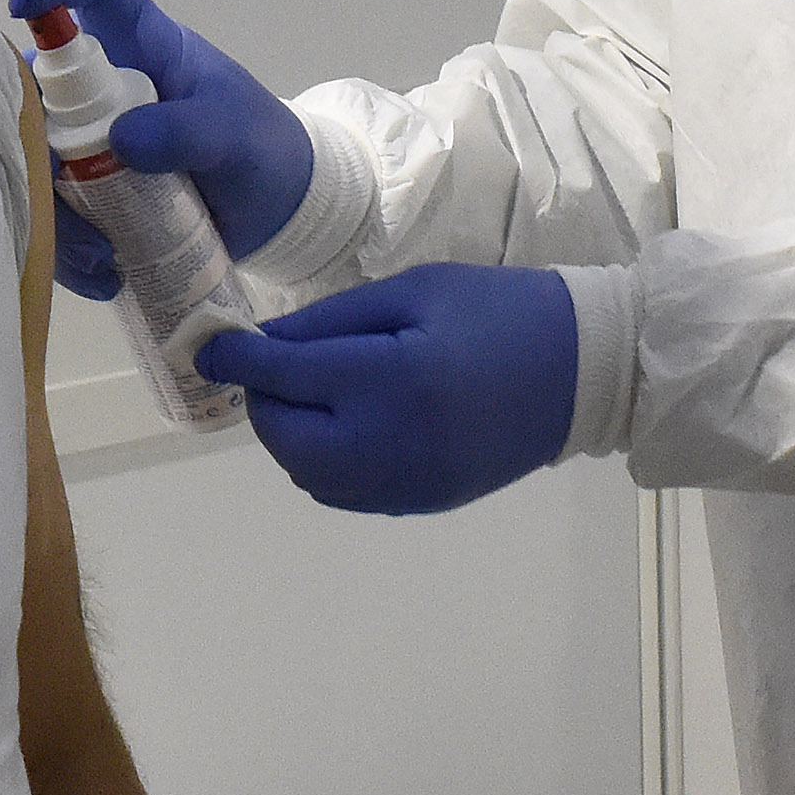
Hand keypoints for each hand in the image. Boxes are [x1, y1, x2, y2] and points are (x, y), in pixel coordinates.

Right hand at [10, 0, 315, 298]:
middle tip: (63, 191)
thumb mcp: (233, 133)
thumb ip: (187, 131)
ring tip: (99, 256)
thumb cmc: (261, 147)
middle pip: (37, 90)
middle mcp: (106, 87)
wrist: (279, 209)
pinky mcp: (93, 191)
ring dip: (53, 214)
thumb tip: (122, 141)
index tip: (24, 4)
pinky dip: (68, 250)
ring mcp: (93, 140)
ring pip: (37, 161)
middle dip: (34, 142)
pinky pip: (57, 214)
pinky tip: (103, 276)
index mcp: (144, 47)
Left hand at [197, 266, 575, 514]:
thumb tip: (263, 344)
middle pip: (286, 439)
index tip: (210, 347)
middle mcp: (391, 444)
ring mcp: (406, 484)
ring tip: (309, 398)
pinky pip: (342, 494)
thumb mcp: (415, 290)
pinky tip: (343, 428)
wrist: (584, 370)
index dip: (238, 360)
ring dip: (291, 437)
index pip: (285, 376)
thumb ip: (332, 320)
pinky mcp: (421, 503)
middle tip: (274, 369)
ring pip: (307, 475)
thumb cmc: (498, 310)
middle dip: (265, 404)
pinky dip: (323, 464)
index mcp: (392, 378)